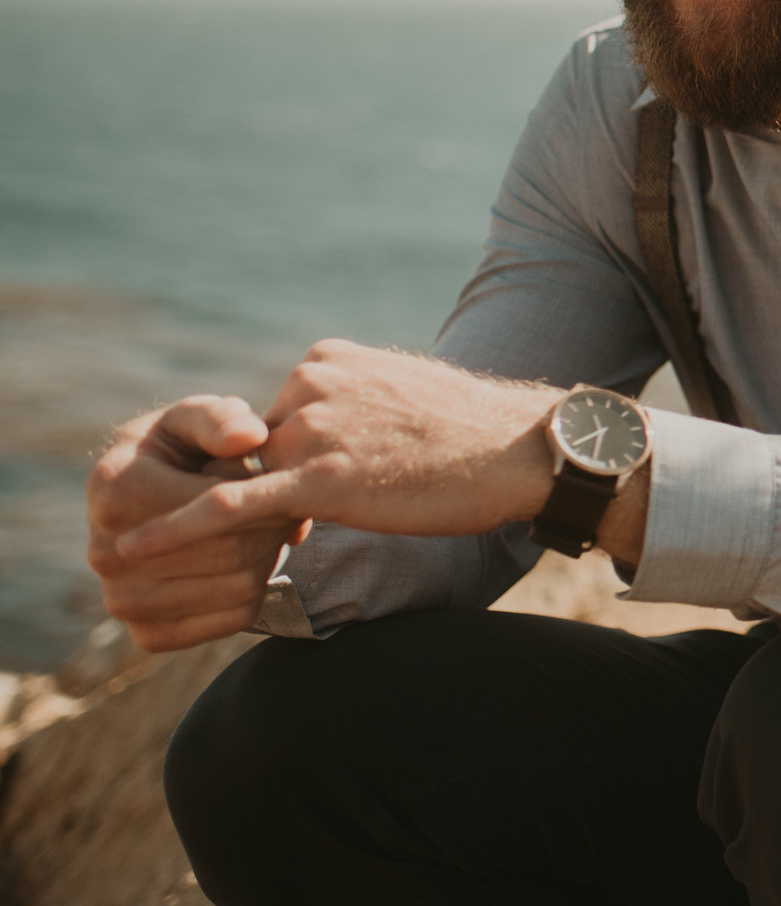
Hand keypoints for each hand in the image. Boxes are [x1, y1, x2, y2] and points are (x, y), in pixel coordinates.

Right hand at [87, 395, 308, 651]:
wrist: (150, 502)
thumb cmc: (181, 449)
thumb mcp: (195, 418)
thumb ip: (221, 419)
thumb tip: (250, 437)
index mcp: (114, 491)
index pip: (218, 507)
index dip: (267, 493)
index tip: (290, 479)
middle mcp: (106, 552)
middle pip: (234, 552)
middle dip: (274, 527)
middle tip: (291, 508)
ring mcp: (122, 600)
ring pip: (239, 588)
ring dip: (271, 557)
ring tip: (270, 530)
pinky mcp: (148, 634)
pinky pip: (232, 620)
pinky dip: (258, 591)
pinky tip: (251, 561)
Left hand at [109, 340, 560, 564]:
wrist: (520, 450)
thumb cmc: (476, 432)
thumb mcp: (402, 396)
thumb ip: (356, 406)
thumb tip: (348, 437)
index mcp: (328, 358)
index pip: (281, 415)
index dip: (295, 459)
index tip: (323, 485)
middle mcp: (309, 382)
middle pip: (260, 447)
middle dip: (275, 488)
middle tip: (324, 517)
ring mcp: (311, 430)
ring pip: (246, 479)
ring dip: (246, 514)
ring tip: (243, 539)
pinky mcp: (318, 480)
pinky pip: (230, 507)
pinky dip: (176, 529)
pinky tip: (135, 547)